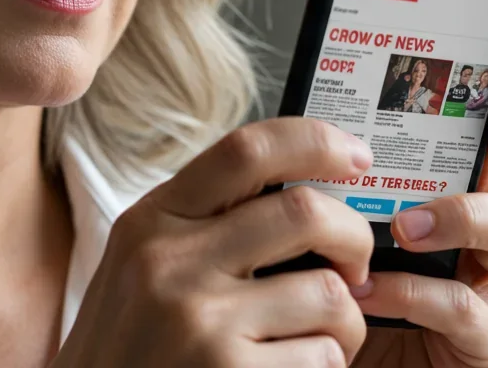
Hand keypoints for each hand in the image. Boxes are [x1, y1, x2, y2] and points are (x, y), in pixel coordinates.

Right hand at [53, 117, 375, 366]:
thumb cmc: (129, 348)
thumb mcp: (143, 266)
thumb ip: (205, 224)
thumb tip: (305, 193)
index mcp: (154, 221)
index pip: (246, 150)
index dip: (316, 142)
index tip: (357, 158)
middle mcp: (172, 262)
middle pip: (305, 212)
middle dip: (354, 239)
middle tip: (356, 267)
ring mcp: (200, 320)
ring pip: (328, 295)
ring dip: (345, 323)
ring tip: (318, 340)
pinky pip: (323, 357)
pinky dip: (325, 367)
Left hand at [352, 85, 487, 367]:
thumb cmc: (333, 317)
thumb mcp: (332, 251)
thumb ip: (338, 208)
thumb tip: (308, 148)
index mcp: (443, 231)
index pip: (480, 170)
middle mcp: (476, 266)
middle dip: (474, 193)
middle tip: (413, 207)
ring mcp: (485, 307)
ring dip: (452, 227)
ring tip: (399, 235)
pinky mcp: (483, 349)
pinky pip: (463, 308)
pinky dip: (414, 295)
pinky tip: (370, 294)